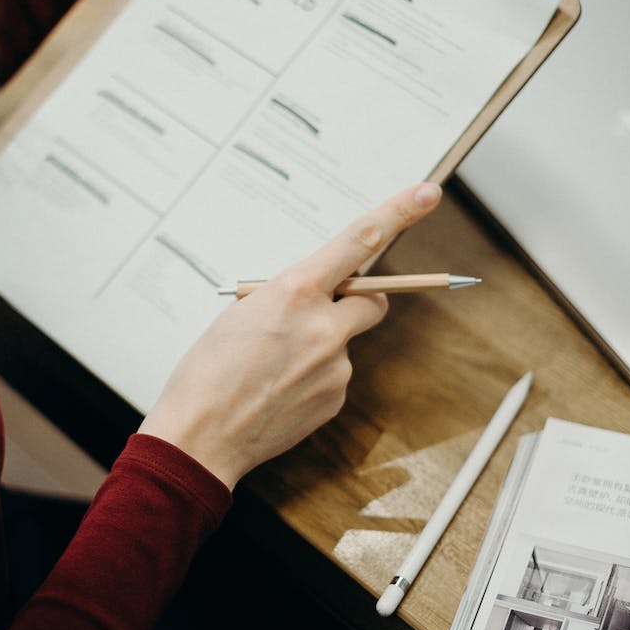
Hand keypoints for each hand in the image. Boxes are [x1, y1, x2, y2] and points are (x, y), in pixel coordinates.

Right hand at [139, 182, 441, 489]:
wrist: (201, 435)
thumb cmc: (208, 369)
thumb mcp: (242, 312)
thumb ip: (287, 296)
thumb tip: (314, 295)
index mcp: (294, 291)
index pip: (359, 241)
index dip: (398, 213)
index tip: (427, 194)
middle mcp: (324, 325)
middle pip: (373, 298)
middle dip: (359, 299)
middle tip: (325, 310)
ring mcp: (335, 365)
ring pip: (346, 342)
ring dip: (321, 346)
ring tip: (272, 367)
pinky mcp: (336, 398)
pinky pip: (335, 376)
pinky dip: (313, 378)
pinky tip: (279, 390)